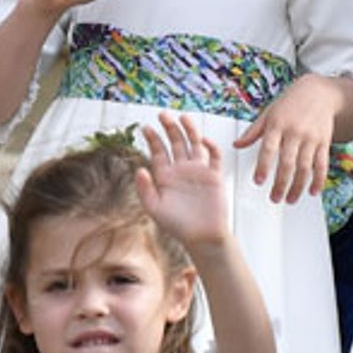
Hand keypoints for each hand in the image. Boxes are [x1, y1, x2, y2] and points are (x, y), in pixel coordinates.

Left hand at [137, 114, 229, 250]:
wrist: (202, 237)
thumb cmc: (177, 226)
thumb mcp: (155, 209)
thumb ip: (145, 189)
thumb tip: (139, 169)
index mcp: (165, 176)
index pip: (158, 151)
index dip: (153, 139)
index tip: (146, 128)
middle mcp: (181, 170)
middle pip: (175, 142)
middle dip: (169, 128)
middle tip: (163, 114)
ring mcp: (198, 171)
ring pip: (194, 144)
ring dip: (189, 130)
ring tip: (182, 117)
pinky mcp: (214, 176)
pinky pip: (214, 157)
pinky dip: (211, 146)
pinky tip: (203, 140)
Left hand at [234, 73, 341, 202]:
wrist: (318, 92)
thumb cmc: (289, 103)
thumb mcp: (268, 113)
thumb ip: (253, 131)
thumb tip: (236, 145)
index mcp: (277, 124)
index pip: (268, 148)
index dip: (263, 166)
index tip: (258, 182)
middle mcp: (295, 132)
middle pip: (287, 162)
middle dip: (280, 184)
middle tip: (274, 198)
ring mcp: (311, 138)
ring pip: (305, 167)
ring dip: (297, 187)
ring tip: (289, 199)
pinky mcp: (324, 142)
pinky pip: (322, 164)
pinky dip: (318, 180)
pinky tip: (312, 192)